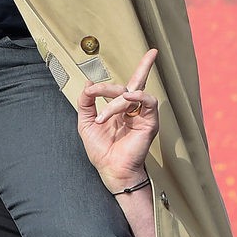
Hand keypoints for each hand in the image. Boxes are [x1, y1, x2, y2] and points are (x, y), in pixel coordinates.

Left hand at [77, 49, 159, 192]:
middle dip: (133, 72)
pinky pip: (148, 102)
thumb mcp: (86, 122)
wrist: (110, 169)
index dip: (142, 66)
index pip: (131, 83)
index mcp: (121, 108)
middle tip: (95, 90)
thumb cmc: (101, 150)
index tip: (108, 77)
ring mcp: (143, 115)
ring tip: (104, 116)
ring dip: (114, 100)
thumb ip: (86, 102)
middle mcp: (134, 109)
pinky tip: (127, 98)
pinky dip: (138, 97)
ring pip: (132, 93)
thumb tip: (88, 82)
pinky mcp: (150, 122)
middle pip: (139, 81)